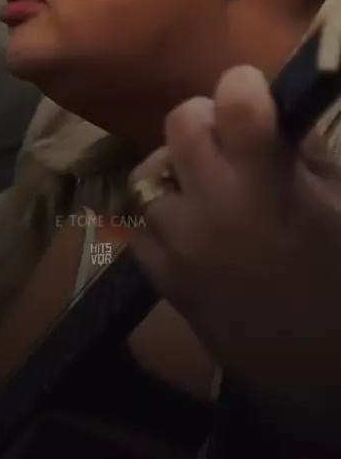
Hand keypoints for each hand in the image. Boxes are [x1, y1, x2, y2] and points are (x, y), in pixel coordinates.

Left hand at [129, 65, 340, 440]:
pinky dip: (160, 215)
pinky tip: (188, 225)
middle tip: (229, 136)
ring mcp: (179, 244)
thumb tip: (277, 121)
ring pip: (149, 174)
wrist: (313, 372)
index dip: (244, 85)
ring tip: (205, 183)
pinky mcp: (162, 278)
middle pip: (181, 124)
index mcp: (267, 188)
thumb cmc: (339, 286)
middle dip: (206, 118)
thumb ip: (308, 158)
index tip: (253, 91)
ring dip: (178, 167)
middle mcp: (212, 208)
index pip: (235, 104)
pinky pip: (139, 225)